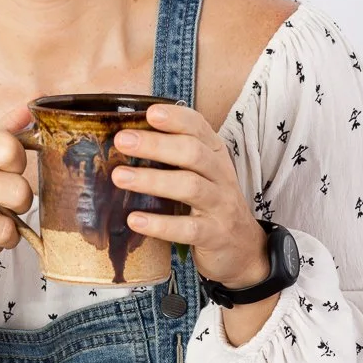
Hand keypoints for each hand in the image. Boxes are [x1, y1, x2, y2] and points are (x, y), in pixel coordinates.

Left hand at [110, 103, 269, 289]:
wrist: (244, 249)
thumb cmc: (210, 202)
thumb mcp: (200, 173)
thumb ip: (173, 155)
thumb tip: (126, 137)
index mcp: (215, 154)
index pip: (199, 127)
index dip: (176, 118)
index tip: (149, 113)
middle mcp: (221, 175)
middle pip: (192, 153)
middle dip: (156, 145)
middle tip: (122, 141)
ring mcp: (221, 205)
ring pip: (190, 187)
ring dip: (152, 180)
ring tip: (119, 177)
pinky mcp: (214, 235)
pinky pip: (188, 228)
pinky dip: (160, 224)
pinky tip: (134, 220)